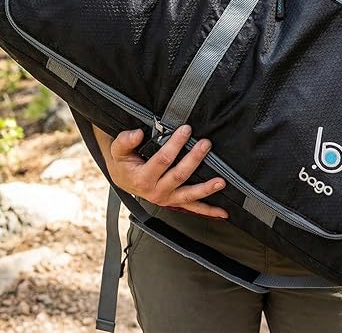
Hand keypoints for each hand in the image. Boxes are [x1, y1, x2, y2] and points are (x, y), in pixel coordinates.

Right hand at [104, 125, 227, 218]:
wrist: (124, 179)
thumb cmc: (124, 163)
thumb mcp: (118, 150)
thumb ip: (125, 140)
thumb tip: (137, 134)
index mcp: (143, 178)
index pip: (163, 160)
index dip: (175, 144)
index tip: (186, 129)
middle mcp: (156, 191)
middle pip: (179, 175)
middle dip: (194, 158)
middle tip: (205, 143)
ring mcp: (167, 198)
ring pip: (189, 194)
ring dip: (206, 188)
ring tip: (221, 181)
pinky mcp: (175, 201)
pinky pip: (192, 208)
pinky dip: (208, 210)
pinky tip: (222, 212)